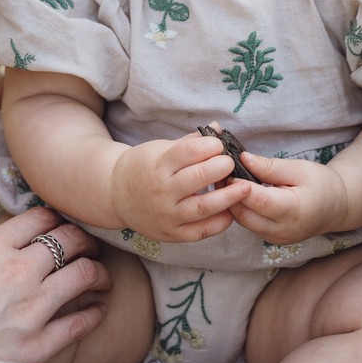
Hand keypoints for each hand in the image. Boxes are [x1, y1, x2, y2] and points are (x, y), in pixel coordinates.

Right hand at [0, 207, 108, 362]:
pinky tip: (100, 310)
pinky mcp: (35, 344)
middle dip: (83, 240)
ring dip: (98, 272)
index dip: (56, 218)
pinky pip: (79, 323)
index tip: (62, 225)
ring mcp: (29, 308)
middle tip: (89, 246)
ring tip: (101, 276)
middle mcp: (16, 272)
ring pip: (82, 275)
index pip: (40, 219)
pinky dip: (95, 313)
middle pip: (68, 241)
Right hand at [109, 132, 245, 241]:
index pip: (188, 152)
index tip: (218, 144)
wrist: (115, 196)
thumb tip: (218, 128)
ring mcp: (167, 215)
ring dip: (229, 197)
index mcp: (158, 165)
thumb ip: (191, 142)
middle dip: (221, 167)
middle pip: (198, 178)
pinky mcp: (173, 234)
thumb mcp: (160, 149)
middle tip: (231, 163)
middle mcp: (162, 191)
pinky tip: (231, 211)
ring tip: (246, 187)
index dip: (209, 145)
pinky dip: (220, 222)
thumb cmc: (142, 167)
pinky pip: (201, 231)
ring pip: (203, 207)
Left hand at [228, 153, 349, 245]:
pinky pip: (248, 223)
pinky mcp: (270, 239)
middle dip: (229, 193)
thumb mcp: (299, 169)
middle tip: (219, 169)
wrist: (336, 208)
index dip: (238, 184)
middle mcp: (282, 230)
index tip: (225, 166)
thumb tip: (243, 158)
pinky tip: (236, 190)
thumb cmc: (321, 184)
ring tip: (225, 177)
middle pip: (244, 213)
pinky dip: (240, 207)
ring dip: (231, 201)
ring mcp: (275, 238)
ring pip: (242, 220)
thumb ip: (270, 166)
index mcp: (293, 211)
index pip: (258, 200)